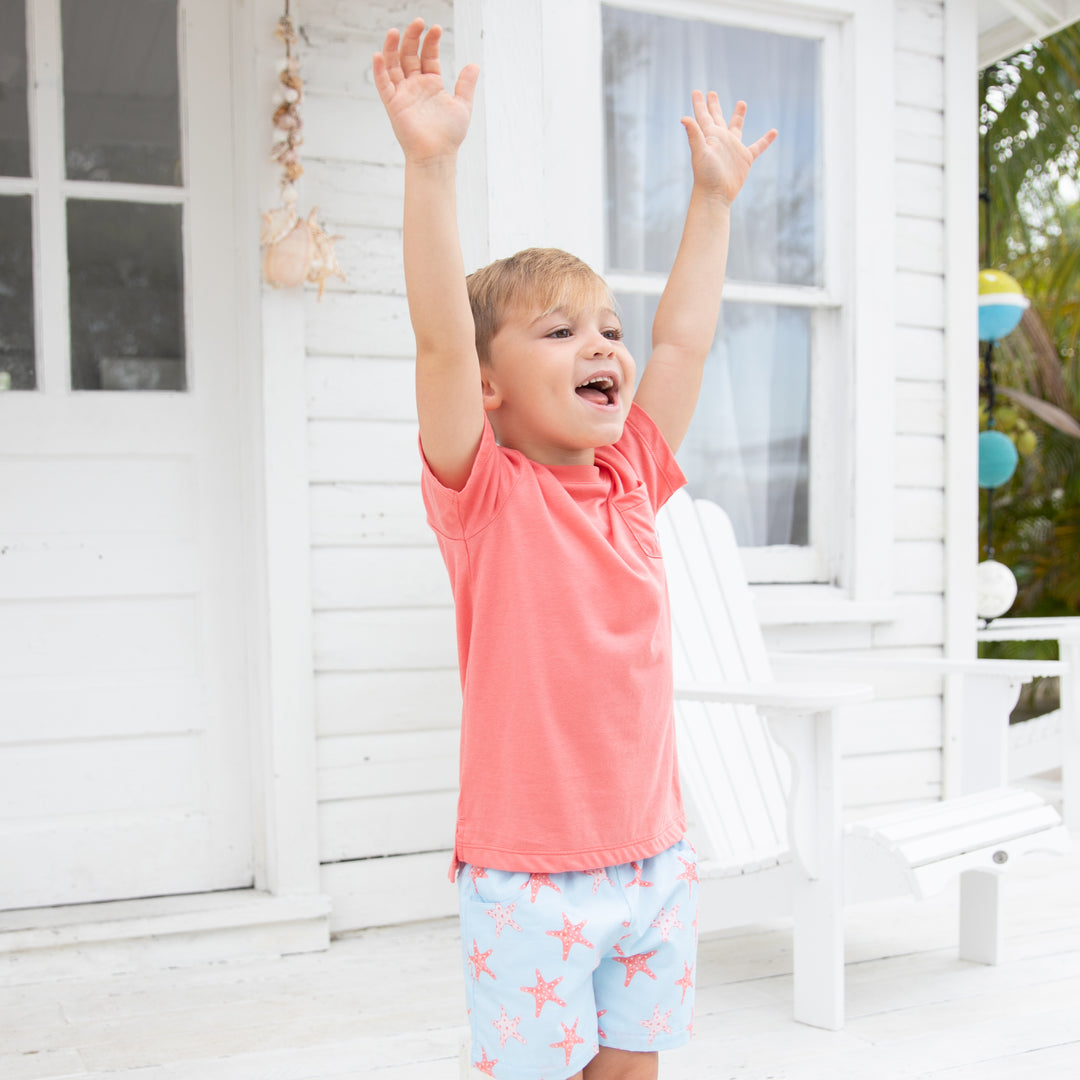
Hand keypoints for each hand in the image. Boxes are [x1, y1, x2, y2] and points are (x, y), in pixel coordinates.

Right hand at [372, 18, 479, 163]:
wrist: (438, 155)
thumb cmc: (449, 135)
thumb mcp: (462, 105)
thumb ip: (466, 84)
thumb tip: (474, 64)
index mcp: (431, 84)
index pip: (427, 55)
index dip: (431, 42)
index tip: (436, 28)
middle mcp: (415, 86)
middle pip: (409, 55)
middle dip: (413, 38)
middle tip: (418, 22)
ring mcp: (403, 93)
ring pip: (393, 65)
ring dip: (392, 48)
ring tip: (395, 31)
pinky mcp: (393, 104)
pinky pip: (383, 84)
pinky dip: (379, 70)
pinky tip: (379, 55)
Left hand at [681, 91, 776, 206]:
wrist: (715, 195)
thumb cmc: (705, 175)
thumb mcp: (700, 152)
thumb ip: (694, 134)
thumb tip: (684, 118)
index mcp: (710, 136)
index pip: (703, 116)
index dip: (700, 104)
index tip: (697, 91)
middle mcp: (721, 140)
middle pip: (717, 118)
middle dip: (714, 106)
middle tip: (712, 93)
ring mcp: (733, 149)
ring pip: (736, 128)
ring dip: (738, 116)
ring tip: (741, 103)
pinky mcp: (745, 159)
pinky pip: (758, 147)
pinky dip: (766, 140)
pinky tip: (774, 132)